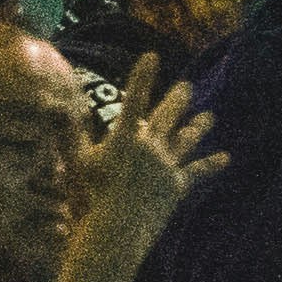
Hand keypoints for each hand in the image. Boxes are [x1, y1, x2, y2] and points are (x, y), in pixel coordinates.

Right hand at [53, 63, 218, 281]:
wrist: (117, 225)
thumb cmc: (91, 193)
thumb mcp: (77, 160)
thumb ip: (69, 133)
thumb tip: (54, 107)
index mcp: (125, 137)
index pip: (133, 99)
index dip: (142, 77)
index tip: (152, 56)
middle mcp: (150, 145)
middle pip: (166, 116)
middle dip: (177, 99)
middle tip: (187, 85)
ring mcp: (167, 165)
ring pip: (186, 140)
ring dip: (198, 126)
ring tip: (209, 117)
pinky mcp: (177, 185)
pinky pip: (197, 171)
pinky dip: (212, 164)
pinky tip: (227, 157)